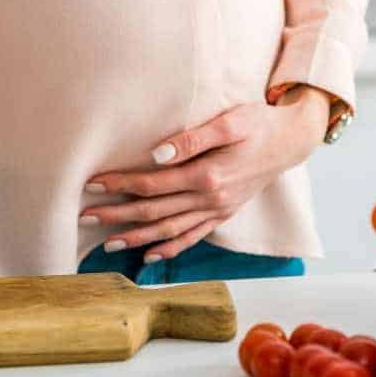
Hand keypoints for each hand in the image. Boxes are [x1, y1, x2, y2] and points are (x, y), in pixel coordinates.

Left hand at [80, 86, 330, 262]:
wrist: (290, 140)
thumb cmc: (258, 123)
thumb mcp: (229, 121)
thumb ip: (192, 139)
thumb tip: (156, 155)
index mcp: (208, 175)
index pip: (152, 183)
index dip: (120, 184)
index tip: (93, 184)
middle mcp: (211, 199)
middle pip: (154, 211)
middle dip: (117, 215)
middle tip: (84, 216)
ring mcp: (218, 211)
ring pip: (169, 230)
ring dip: (137, 238)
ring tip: (107, 242)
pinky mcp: (223, 214)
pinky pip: (193, 237)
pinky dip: (170, 249)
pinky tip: (149, 255)